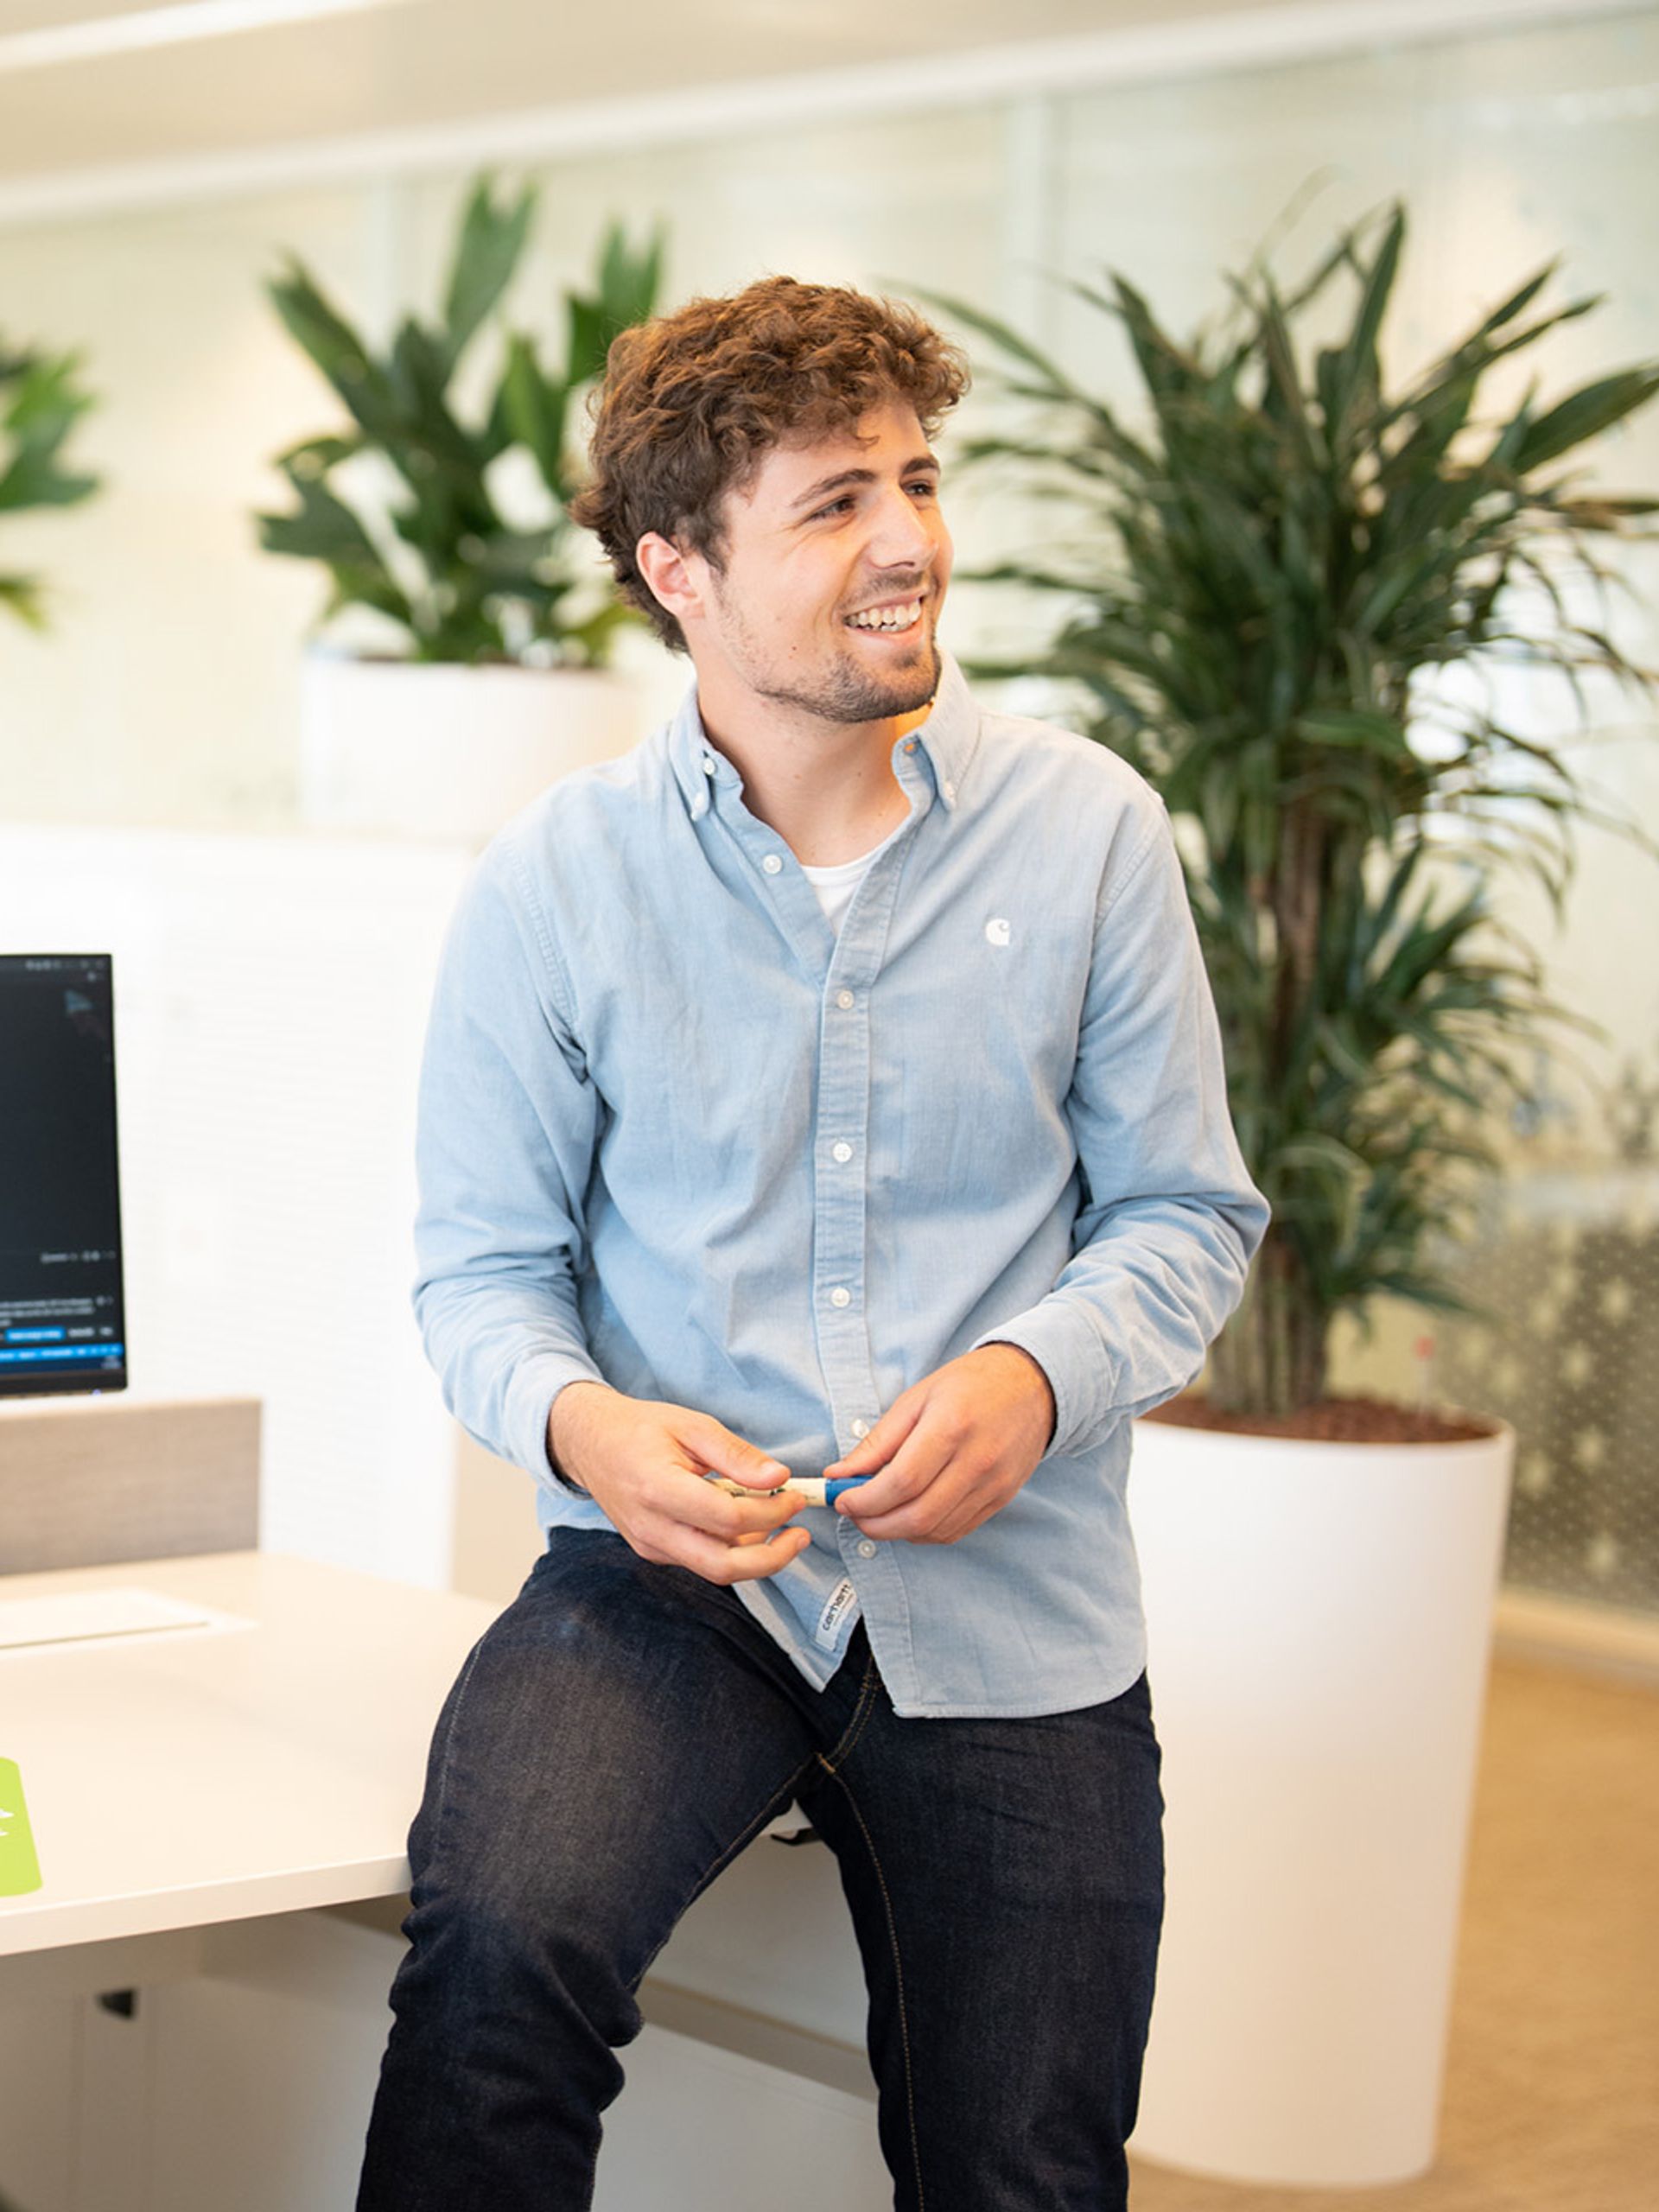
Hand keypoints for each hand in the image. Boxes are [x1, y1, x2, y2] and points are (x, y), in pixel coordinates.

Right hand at [548, 1383, 810, 1585]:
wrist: (590, 1444)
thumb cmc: (641, 1428)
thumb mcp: (692, 1425)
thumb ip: (736, 1454)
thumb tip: (779, 1477)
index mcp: (659, 1489)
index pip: (727, 1518)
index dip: (770, 1512)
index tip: (793, 1496)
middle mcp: (651, 1528)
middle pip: (723, 1566)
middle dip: (772, 1558)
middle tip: (800, 1536)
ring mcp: (650, 1546)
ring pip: (714, 1570)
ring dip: (755, 1556)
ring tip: (778, 1525)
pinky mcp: (652, 1552)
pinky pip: (700, 1561)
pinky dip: (730, 1550)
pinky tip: (745, 1526)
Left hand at [824, 1343, 1055, 1544]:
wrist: (1032, 1385)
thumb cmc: (970, 1384)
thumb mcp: (916, 1398)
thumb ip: (878, 1442)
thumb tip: (838, 1474)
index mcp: (951, 1426)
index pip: (902, 1481)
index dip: (865, 1499)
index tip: (842, 1499)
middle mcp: (977, 1460)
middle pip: (918, 1515)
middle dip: (874, 1523)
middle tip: (854, 1513)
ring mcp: (994, 1484)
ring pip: (936, 1530)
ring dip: (896, 1532)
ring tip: (877, 1514)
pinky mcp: (1002, 1499)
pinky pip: (956, 1531)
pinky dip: (924, 1532)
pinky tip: (908, 1516)